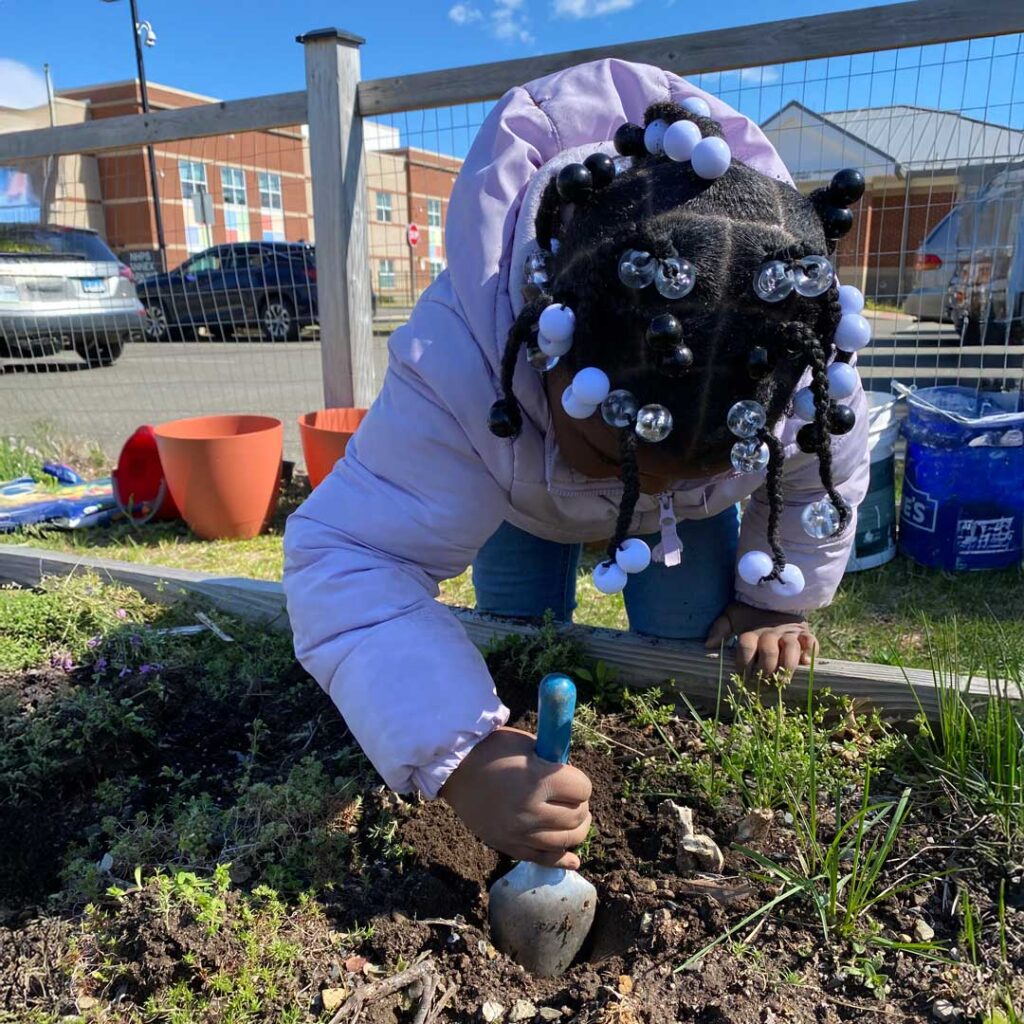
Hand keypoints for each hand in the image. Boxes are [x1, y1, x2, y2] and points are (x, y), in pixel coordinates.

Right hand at [440, 727, 591, 868]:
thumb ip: (553, 763)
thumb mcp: (527, 746)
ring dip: (576, 830)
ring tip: (573, 819)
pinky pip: (543, 860)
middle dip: (581, 806)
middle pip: (577, 817)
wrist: (454, 769)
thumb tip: (573, 783)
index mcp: (537, 781)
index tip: (573, 779)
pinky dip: (562, 859)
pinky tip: (573, 859)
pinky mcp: (508, 846)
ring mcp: (519, 832)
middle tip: (574, 798)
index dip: (581, 783)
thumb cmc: (491, 750)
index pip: (582, 789)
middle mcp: (531, 811)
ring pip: (566, 841)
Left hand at [705, 601, 818, 678]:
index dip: (743, 661)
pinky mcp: (805, 634)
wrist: (775, 596)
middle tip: (762, 682)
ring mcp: (790, 634)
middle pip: (769, 651)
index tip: (741, 674)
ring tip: (782, 681)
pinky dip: (810, 652)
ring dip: (787, 666)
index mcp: (752, 631)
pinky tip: (805, 662)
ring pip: (791, 649)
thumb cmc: (750, 612)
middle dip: (765, 668)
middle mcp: (771, 633)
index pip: (746, 646)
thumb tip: (708, 645)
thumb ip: (720, 629)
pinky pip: (811, 643)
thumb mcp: (732, 616)